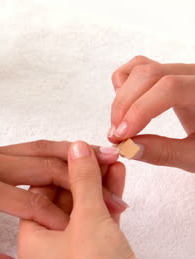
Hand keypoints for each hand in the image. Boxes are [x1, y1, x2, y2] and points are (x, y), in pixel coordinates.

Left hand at [0, 140, 125, 258]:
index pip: (31, 203)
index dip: (61, 219)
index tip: (86, 231)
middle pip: (46, 168)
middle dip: (83, 183)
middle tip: (114, 195)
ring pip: (40, 150)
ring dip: (74, 159)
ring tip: (105, 164)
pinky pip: (27, 148)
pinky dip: (53, 152)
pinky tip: (68, 157)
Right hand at [108, 55, 194, 171]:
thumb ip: (165, 152)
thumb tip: (128, 147)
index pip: (169, 88)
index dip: (140, 110)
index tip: (122, 136)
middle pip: (149, 74)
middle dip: (125, 105)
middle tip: (116, 136)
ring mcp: (181, 70)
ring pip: (140, 68)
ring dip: (122, 96)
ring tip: (120, 125)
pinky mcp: (168, 73)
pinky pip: (139, 66)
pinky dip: (124, 83)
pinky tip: (125, 107)